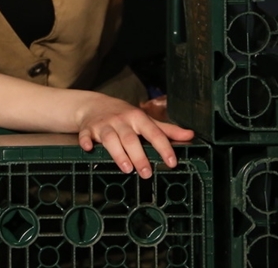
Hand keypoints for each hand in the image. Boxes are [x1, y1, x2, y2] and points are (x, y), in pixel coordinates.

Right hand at [76, 95, 194, 177]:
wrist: (94, 104)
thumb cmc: (123, 115)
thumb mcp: (145, 119)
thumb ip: (167, 130)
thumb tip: (191, 135)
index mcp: (138, 118)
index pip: (154, 132)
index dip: (164, 147)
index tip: (172, 161)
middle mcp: (121, 120)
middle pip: (131, 138)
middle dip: (139, 155)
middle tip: (146, 173)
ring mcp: (104, 124)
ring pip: (111, 138)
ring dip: (117, 153)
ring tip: (126, 168)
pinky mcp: (88, 129)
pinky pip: (86, 135)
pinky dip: (86, 142)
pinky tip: (88, 149)